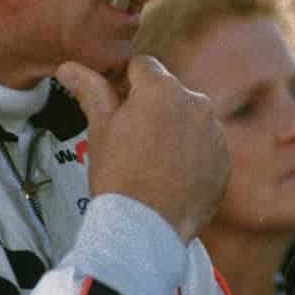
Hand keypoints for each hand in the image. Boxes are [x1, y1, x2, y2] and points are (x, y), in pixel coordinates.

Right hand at [57, 56, 229, 243]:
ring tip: (152, 162)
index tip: (116, 106)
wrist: (146, 227)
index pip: (142, 66)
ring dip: (174, 130)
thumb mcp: (100, 129)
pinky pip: (206, 146)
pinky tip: (172, 175)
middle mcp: (196, 103)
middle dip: (152, 108)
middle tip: (131, 139)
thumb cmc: (118, 176)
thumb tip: (69, 67)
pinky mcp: (225, 160)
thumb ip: (91, 91)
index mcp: (162, 88)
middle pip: (169, 93)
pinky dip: (192, 155)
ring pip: (189, 119)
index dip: (125, 83)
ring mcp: (215, 132)